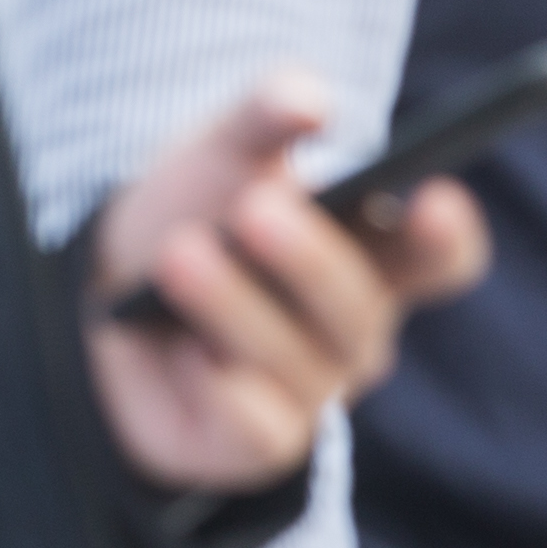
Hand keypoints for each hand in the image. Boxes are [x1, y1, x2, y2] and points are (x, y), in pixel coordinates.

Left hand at [88, 80, 488, 496]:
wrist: (101, 285)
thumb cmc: (193, 207)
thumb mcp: (221, 147)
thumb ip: (264, 114)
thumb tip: (309, 103)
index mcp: (376, 252)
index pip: (441, 256)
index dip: (446, 236)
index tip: (430, 196)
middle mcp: (355, 327)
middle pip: (361, 307)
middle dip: (310, 260)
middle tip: (256, 208)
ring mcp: (313, 390)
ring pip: (301, 364)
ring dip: (236, 308)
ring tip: (180, 256)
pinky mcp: (260, 444)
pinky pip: (262, 430)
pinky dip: (223, 390)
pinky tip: (189, 353)